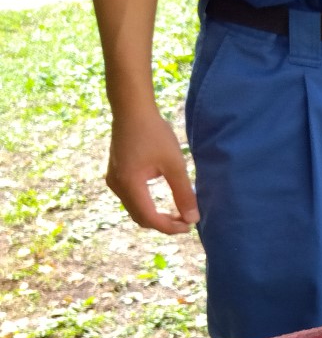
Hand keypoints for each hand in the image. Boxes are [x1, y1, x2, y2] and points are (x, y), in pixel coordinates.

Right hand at [105, 108, 198, 234]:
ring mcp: (113, 180)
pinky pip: (131, 199)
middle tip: (186, 221)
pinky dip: (148, 206)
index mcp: (129, 183)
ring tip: (178, 214)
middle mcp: (117, 185)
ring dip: (156, 216)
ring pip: (135, 210)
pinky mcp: (115, 174)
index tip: (189, 226)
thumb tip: (193, 219)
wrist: (132, 110)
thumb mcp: (174, 164)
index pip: (149, 218)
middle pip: (140, 217)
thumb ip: (184, 193)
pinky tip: (164, 202)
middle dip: (164, 224)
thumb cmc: (154, 133)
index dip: (170, 227)